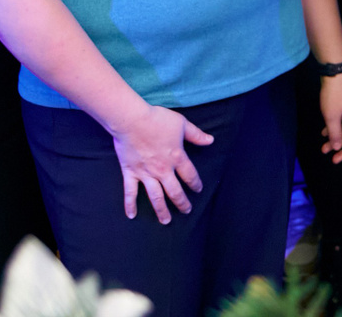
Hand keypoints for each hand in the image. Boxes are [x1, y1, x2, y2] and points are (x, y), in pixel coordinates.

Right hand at [110, 104, 211, 223]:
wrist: (132, 120)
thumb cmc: (158, 120)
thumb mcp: (182, 124)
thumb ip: (196, 135)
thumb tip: (211, 140)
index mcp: (177, 157)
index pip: (190, 175)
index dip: (195, 184)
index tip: (198, 190)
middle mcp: (163, 170)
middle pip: (174, 191)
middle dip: (181, 203)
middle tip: (186, 211)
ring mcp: (145, 173)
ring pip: (156, 196)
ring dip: (161, 210)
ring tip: (166, 221)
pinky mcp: (130, 173)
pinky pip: (130, 192)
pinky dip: (130, 205)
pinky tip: (131, 216)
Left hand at [318, 72, 341, 162]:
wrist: (333, 74)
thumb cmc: (334, 96)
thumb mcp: (332, 117)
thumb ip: (335, 134)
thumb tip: (338, 148)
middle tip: (333, 160)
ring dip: (336, 141)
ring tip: (324, 149)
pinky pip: (340, 124)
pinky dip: (333, 131)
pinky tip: (323, 134)